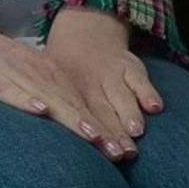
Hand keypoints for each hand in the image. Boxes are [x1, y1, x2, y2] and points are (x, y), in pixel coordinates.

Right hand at [0, 0, 125, 160]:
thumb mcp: (17, 70)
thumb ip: (41, 88)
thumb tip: (63, 116)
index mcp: (42, 69)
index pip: (79, 100)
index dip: (102, 124)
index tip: (123, 149)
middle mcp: (32, 70)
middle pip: (70, 102)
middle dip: (97, 128)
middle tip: (119, 151)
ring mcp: (9, 71)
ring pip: (47, 97)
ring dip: (71, 117)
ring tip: (93, 136)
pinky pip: (8, 88)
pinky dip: (25, 99)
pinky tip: (40, 110)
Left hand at [47, 6, 162, 162]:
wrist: (86, 34)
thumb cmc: (68, 70)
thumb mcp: (51, 82)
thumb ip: (49, 102)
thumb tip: (34, 130)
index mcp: (69, 90)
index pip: (79, 115)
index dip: (88, 134)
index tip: (95, 150)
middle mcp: (92, 84)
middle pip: (103, 111)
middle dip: (112, 133)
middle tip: (119, 153)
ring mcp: (113, 75)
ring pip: (121, 96)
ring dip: (128, 114)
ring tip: (135, 130)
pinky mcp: (131, 67)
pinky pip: (141, 80)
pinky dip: (148, 93)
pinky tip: (155, 107)